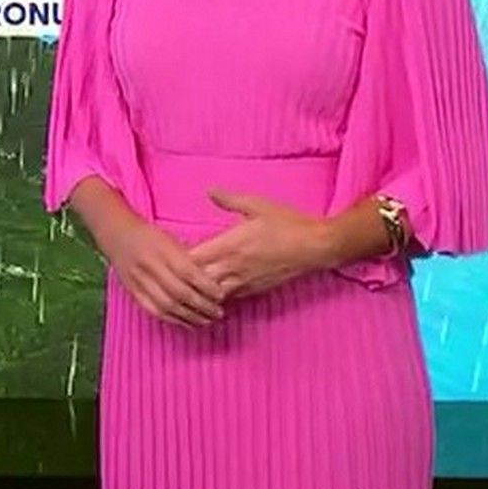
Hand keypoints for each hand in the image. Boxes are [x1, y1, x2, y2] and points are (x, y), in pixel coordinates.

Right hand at [96, 215, 228, 329]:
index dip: (206, 287)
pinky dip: (172, 320)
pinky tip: (186, 323)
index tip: (221, 295)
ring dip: (189, 317)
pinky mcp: (132, 292)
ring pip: (167, 306)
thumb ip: (188, 259)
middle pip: (179, 293)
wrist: (116, 235)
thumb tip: (211, 281)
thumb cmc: (149, 235)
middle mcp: (149, 266)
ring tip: (206, 321)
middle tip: (218, 313)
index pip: (188, 273)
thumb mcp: (171, 240)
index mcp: (162, 250)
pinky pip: (154, 310)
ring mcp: (138, 281)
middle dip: (202, 306)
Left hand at [188, 188, 331, 300]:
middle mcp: (234, 267)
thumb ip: (229, 199)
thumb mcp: (257, 205)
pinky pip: (229, 298)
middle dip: (185, 278)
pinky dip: (216, 296)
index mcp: (230, 244)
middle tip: (174, 272)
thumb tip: (208, 190)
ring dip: (200, 290)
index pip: (193, 259)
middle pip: (198, 281)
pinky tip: (211, 290)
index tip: (170, 253)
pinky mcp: (255, 290)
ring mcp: (244, 281)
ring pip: (211, 294)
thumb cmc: (288, 223)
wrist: (316, 247)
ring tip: (190, 284)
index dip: (178, 259)